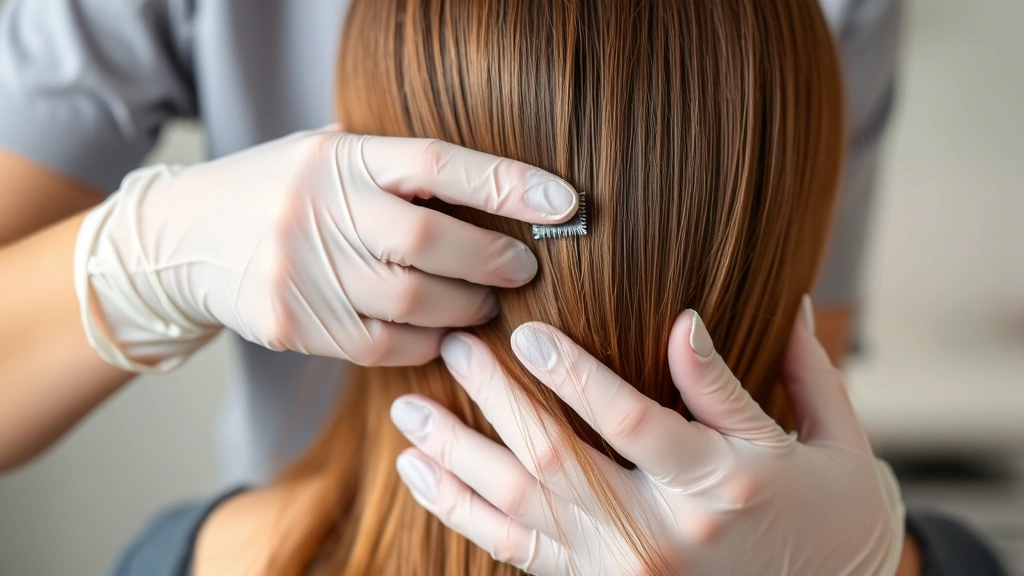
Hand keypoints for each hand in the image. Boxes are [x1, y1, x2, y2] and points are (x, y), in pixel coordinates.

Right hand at [75, 129, 577, 369]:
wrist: (182, 240)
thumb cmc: (276, 191)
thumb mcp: (324, 156)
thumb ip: (391, 168)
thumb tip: (496, 189)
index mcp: (337, 158)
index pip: (436, 163)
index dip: (506, 183)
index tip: (564, 203)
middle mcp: (318, 210)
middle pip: (433, 241)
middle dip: (494, 259)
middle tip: (522, 268)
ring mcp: (301, 272)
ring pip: (415, 302)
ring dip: (467, 307)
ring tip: (485, 302)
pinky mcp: (293, 326)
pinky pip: (384, 345)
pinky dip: (427, 342)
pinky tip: (442, 332)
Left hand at [388, 300, 905, 574]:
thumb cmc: (835, 508)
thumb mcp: (825, 436)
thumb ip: (757, 376)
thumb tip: (690, 313)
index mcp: (725, 485)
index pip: (633, 421)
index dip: (574, 374)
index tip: (524, 330)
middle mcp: (666, 534)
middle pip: (558, 463)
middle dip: (496, 402)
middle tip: (453, 347)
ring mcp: (627, 570)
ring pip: (523, 510)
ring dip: (458, 458)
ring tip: (409, 412)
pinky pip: (518, 552)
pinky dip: (463, 512)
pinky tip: (423, 475)